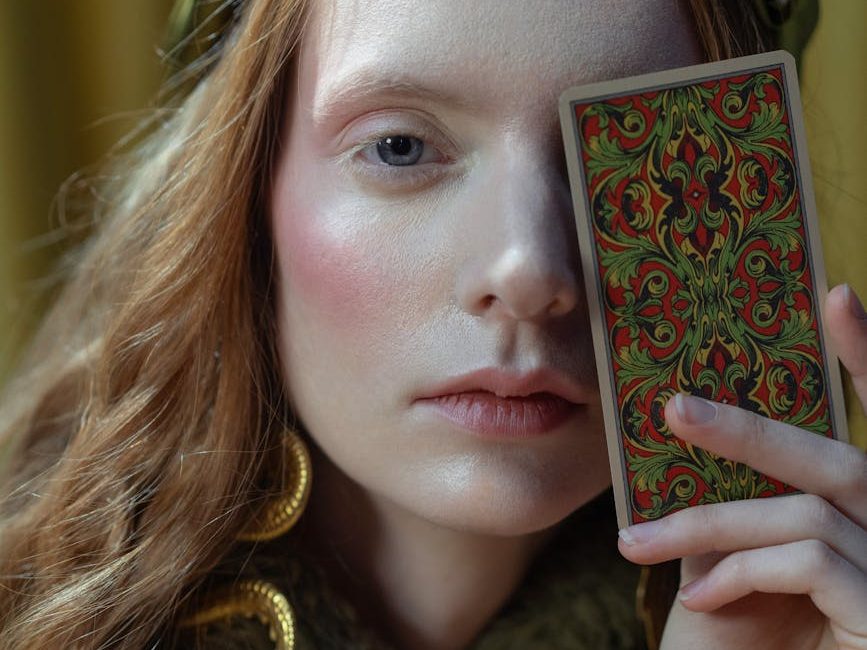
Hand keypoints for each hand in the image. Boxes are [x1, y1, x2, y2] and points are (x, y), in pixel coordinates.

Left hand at [618, 284, 866, 649]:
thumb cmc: (757, 642)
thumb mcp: (750, 565)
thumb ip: (746, 510)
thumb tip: (690, 436)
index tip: (838, 297)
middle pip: (838, 460)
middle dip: (750, 431)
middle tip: (673, 407)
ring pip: (804, 513)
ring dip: (708, 523)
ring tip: (637, 543)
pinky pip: (808, 563)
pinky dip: (741, 571)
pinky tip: (697, 596)